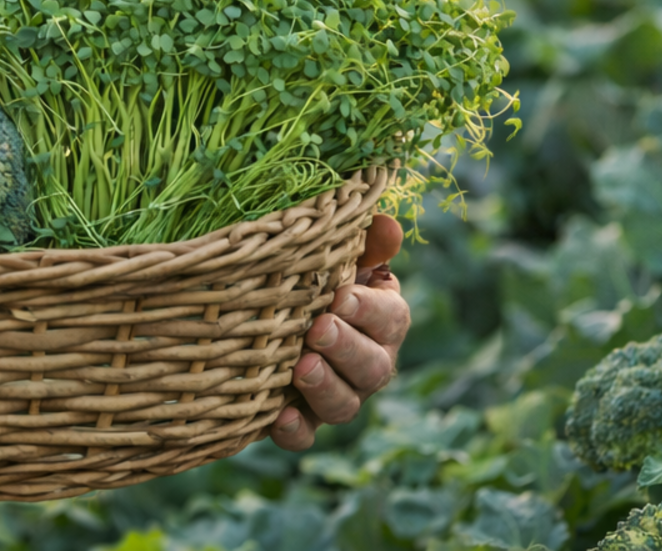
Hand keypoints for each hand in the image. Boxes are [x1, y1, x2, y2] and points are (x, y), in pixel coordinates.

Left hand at [271, 212, 409, 450]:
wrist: (269, 314)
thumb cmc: (314, 277)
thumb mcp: (337, 255)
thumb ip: (363, 242)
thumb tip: (385, 226)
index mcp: (382, 320)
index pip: (392, 317)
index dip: (370, 310)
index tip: (342, 296)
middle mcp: (367, 364)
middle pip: (373, 367)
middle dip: (346, 348)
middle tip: (318, 329)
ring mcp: (337, 396)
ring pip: (344, 406)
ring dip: (324, 388)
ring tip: (300, 368)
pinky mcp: (303, 420)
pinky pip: (305, 436)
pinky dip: (295, 430)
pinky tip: (278, 416)